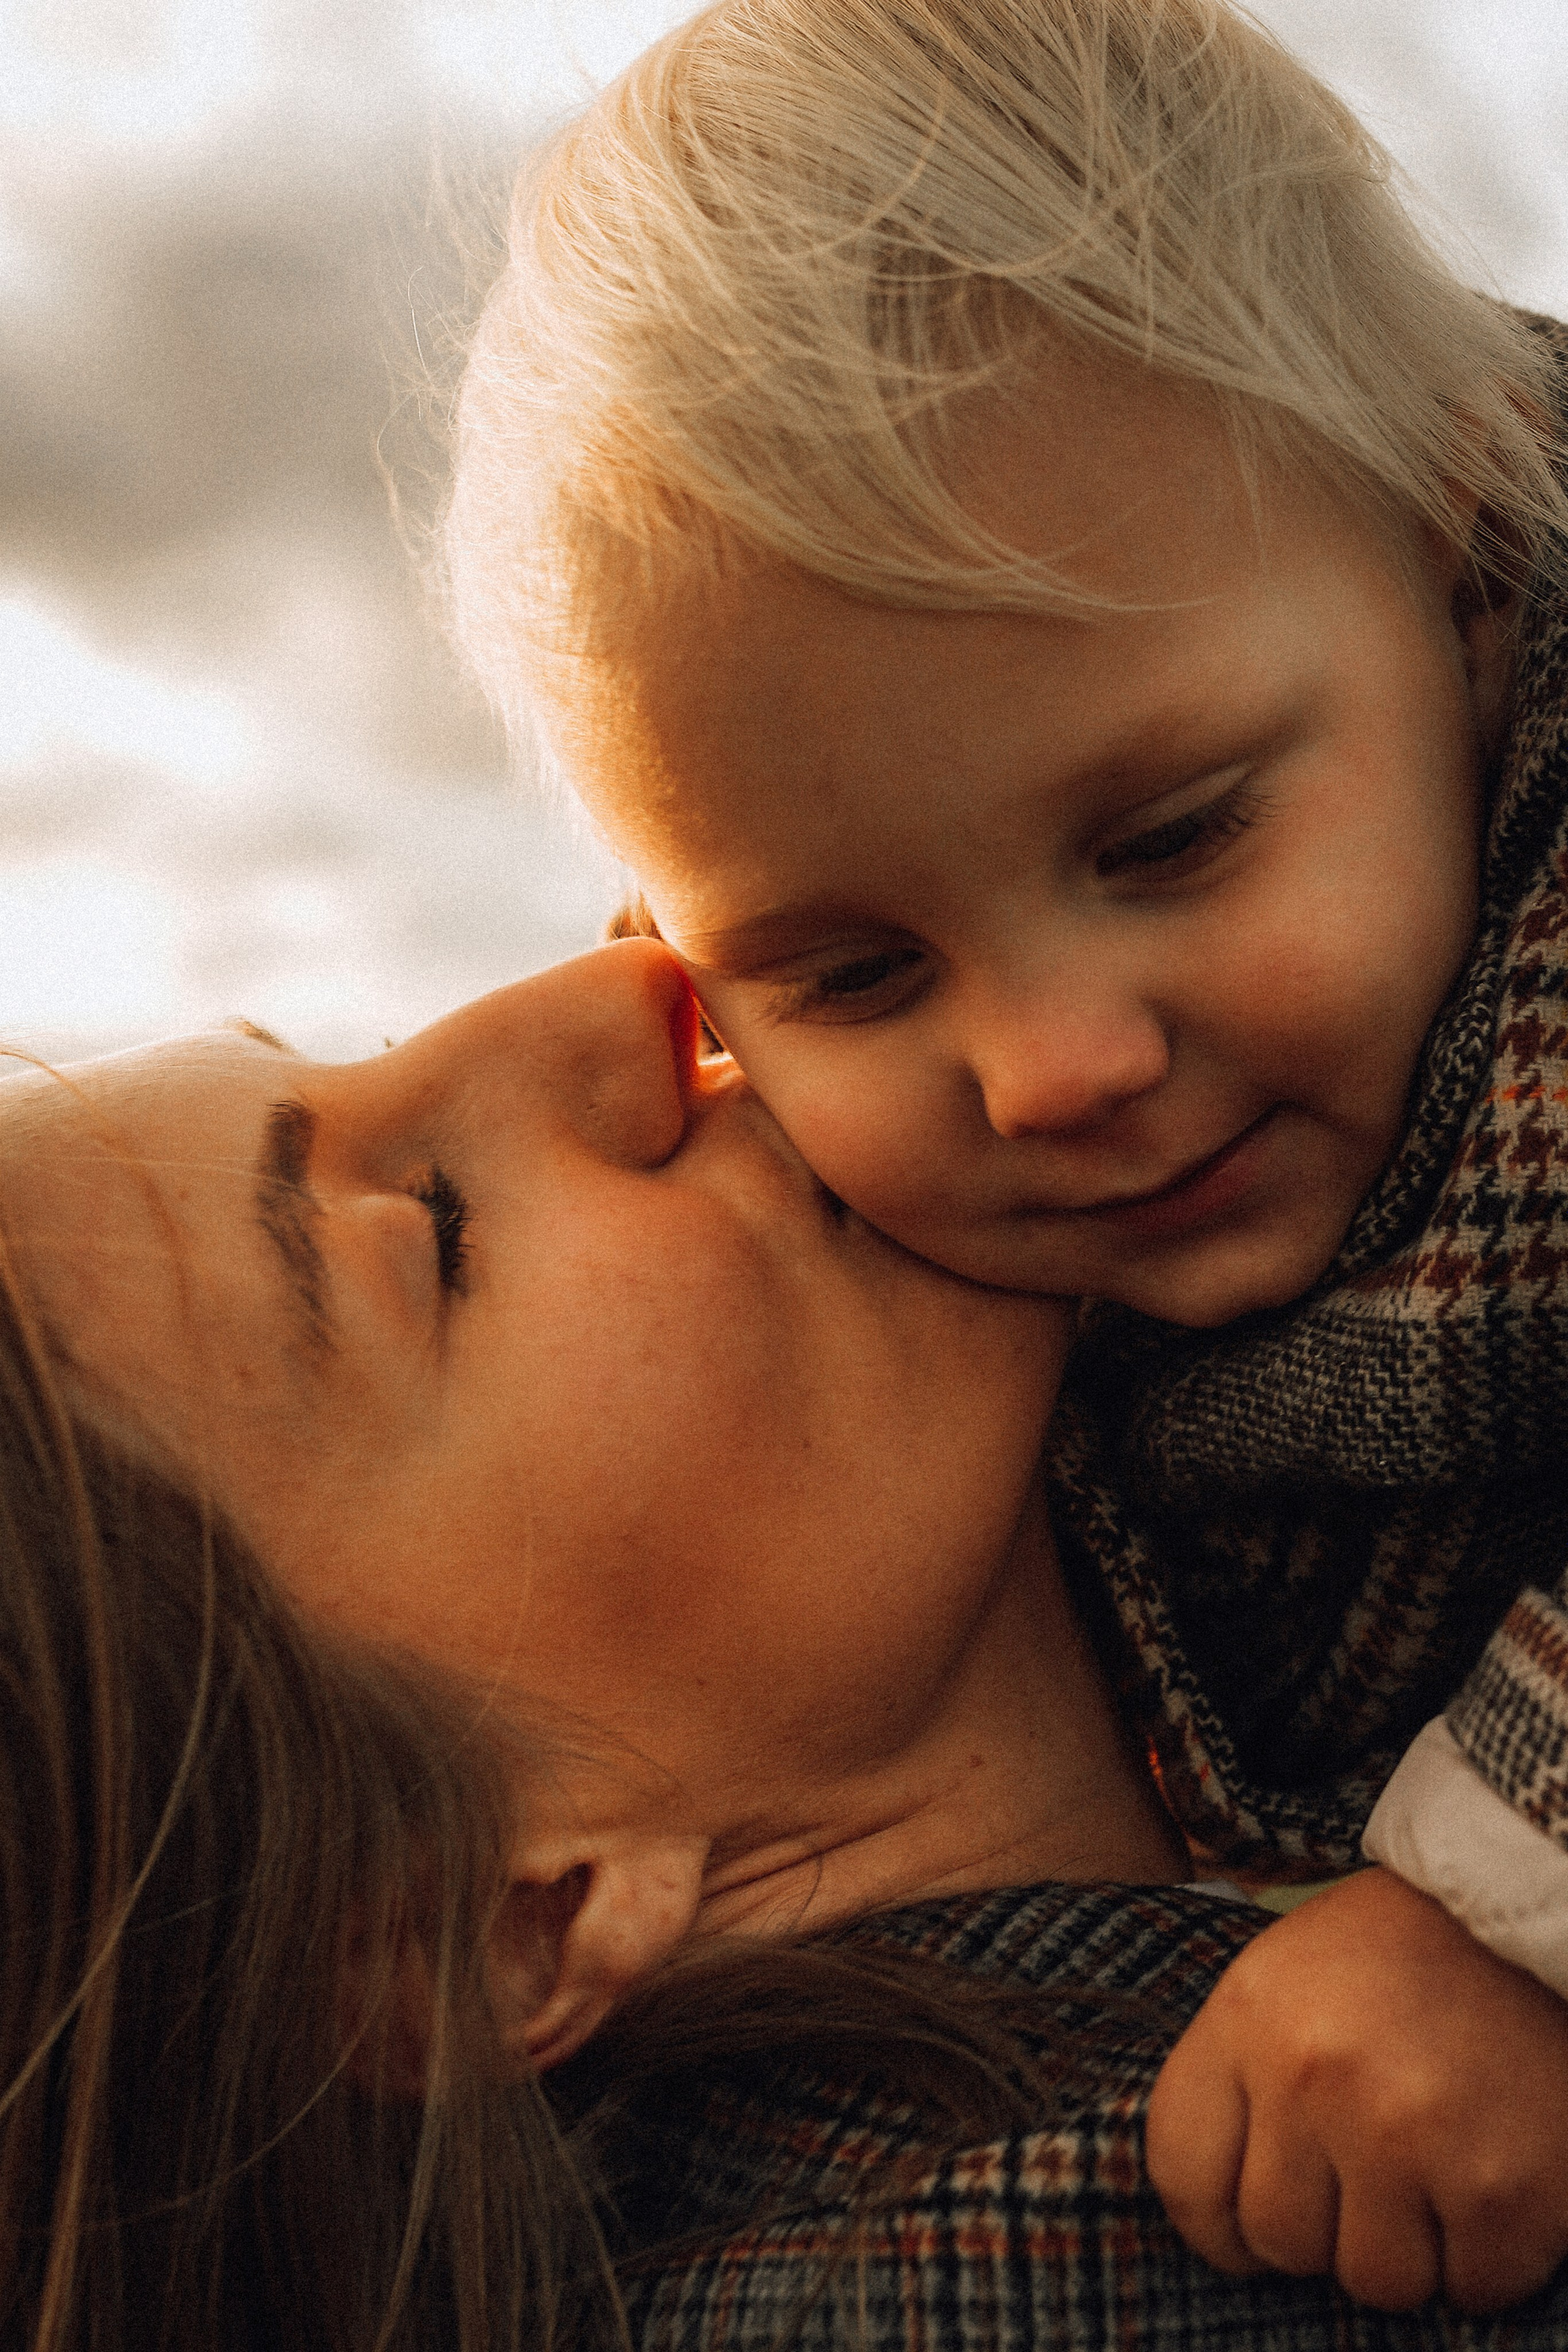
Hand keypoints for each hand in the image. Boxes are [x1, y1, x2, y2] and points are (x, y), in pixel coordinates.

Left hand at [1147, 1866, 1567, 2310]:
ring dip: (1407, 2248)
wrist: (1527, 1912)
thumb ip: (1242, 2081)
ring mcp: (1405, 2134)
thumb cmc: (1399, 1952)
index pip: (1183, 2173)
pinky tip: (1488, 2181)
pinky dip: (1483, 2259)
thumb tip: (1223, 2210)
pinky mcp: (1498, 2190)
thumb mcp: (1285, 1978)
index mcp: (1250, 2016)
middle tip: (1369, 2174)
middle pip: (1279, 2240)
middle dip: (1323, 2228)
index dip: (1215, 2225)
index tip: (1246, 2230)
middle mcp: (1315, 2076)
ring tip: (1433, 2167)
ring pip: (1374, 2280)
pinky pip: (1470, 2289)